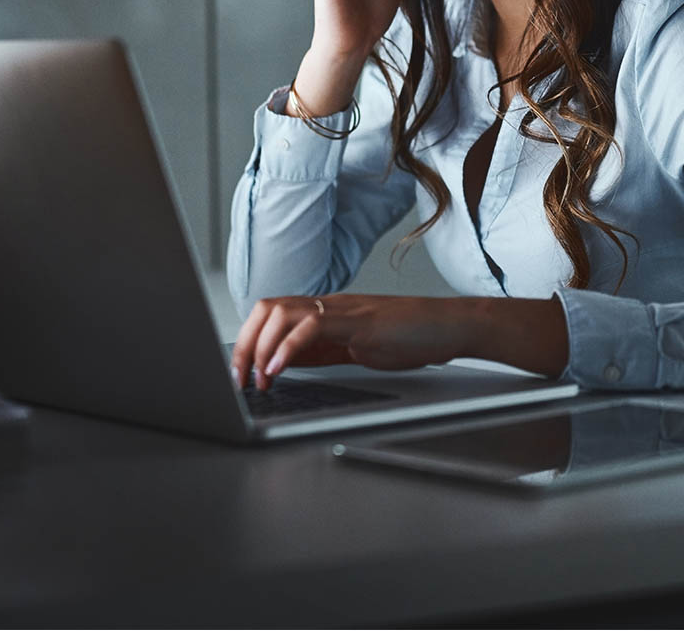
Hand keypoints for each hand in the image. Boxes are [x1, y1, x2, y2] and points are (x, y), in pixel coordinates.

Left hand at [230, 294, 570, 390]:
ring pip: (281, 313)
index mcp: (322, 311)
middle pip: (266, 308)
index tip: (237, 373)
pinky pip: (311, 325)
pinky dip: (288, 348)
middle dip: (244, 343)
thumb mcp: (352, 346)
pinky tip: (279, 370)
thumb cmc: (406, 336)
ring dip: (260, 347)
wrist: (446, 326)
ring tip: (256, 379)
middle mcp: (326, 305)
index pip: (270, 312)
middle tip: (237, 378)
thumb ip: (319, 351)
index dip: (247, 340)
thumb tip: (283, 364)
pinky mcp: (356, 322)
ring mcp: (341, 310)